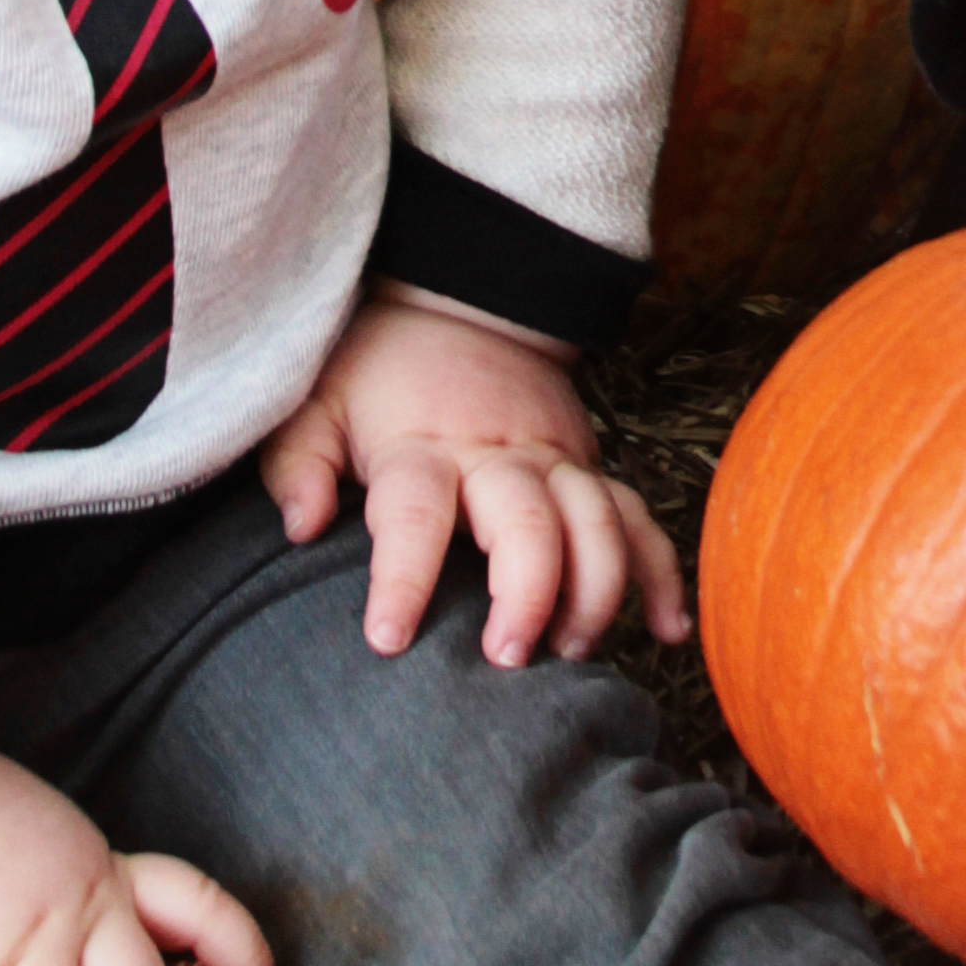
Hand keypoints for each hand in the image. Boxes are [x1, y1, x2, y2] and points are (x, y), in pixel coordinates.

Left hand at [257, 287, 688, 666]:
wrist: (460, 307)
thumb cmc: (377, 372)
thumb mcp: (317, 404)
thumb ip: (299, 464)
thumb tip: (302, 526)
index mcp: (422, 447)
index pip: (414, 514)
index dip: (403, 577)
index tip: (388, 638)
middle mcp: (498, 455)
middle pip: (529, 521)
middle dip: (528, 593)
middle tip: (506, 658)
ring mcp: (554, 460)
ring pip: (599, 522)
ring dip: (596, 590)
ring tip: (570, 653)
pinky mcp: (589, 469)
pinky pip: (640, 519)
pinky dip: (661, 573)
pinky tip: (666, 630)